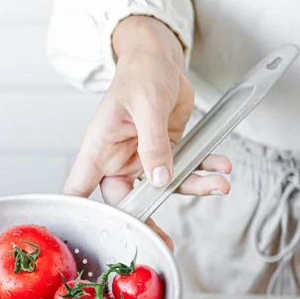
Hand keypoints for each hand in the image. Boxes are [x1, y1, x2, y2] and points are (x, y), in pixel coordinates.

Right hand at [64, 16, 231, 248]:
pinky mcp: (165, 152)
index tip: (97, 237)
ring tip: (218, 185)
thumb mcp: (146, 106)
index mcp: (98, 150)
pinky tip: (220, 166)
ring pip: (163, 187)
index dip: (83, 217)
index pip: (79, 190)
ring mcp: (141, 158)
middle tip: (165, 240)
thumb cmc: (140, 73)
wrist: (160, 58)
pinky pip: (184, 169)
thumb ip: (153, 145)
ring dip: (193, 188)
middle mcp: (117, 159)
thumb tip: (159, 180)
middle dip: (149, 219)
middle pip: (126, 201)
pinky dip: (204, 169)